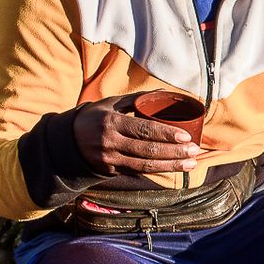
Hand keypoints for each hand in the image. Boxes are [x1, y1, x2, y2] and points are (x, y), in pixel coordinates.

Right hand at [72, 96, 201, 175]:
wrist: (68, 140)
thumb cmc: (95, 117)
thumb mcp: (111, 103)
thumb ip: (137, 99)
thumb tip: (165, 92)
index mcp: (111, 122)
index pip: (144, 130)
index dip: (166, 134)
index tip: (186, 137)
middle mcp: (110, 142)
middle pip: (148, 150)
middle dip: (174, 152)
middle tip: (194, 151)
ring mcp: (110, 159)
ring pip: (145, 165)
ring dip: (171, 166)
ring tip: (190, 164)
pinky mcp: (111, 170)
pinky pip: (138, 171)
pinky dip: (158, 169)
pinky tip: (173, 167)